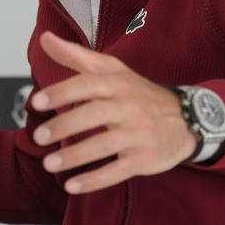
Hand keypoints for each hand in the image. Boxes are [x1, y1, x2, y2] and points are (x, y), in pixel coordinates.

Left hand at [31, 31, 195, 193]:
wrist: (186, 119)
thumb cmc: (138, 93)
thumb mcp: (111, 69)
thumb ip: (75, 56)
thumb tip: (46, 38)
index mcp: (117, 83)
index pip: (87, 84)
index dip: (61, 92)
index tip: (37, 102)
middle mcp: (128, 106)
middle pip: (94, 115)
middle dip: (64, 126)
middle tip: (39, 137)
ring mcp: (138, 133)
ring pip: (104, 145)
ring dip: (75, 156)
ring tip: (49, 163)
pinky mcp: (144, 158)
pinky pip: (117, 170)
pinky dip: (94, 180)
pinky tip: (73, 185)